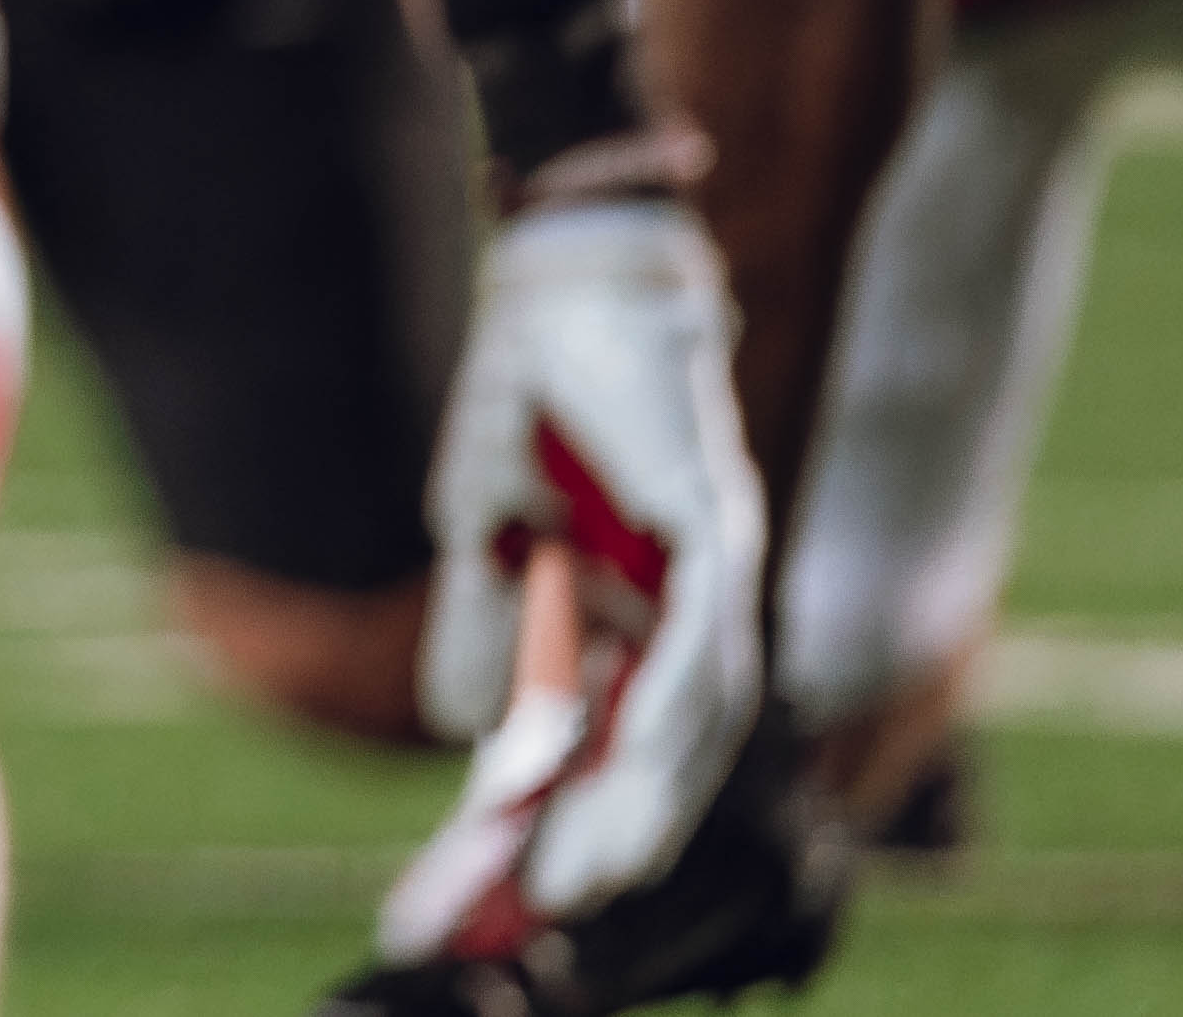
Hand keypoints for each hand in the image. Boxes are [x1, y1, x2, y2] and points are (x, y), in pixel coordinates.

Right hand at [413, 194, 770, 924]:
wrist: (564, 274)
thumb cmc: (534, 389)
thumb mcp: (481, 525)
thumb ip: (486, 628)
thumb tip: (463, 730)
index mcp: (629, 609)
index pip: (597, 741)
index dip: (552, 819)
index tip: (504, 894)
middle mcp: (688, 607)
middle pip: (656, 753)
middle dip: (599, 837)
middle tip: (549, 909)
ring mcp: (715, 573)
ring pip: (694, 722)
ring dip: (641, 800)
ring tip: (586, 871)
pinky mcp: (718, 530)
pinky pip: (703, 645)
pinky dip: (668, 710)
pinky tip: (629, 760)